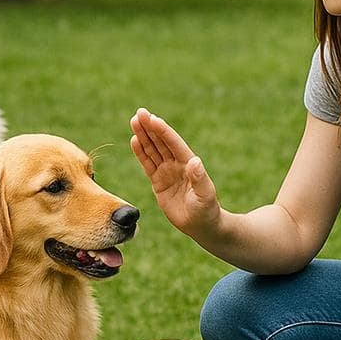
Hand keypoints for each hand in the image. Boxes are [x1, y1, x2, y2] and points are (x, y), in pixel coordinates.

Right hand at [130, 108, 223, 241]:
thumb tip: (195, 161)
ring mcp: (167, 171)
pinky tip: (134, 140)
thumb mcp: (205, 195)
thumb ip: (199, 179)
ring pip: (153, 150)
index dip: (163, 131)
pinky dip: (141, 152)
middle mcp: (177, 164)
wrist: (201, 225)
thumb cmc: (206, 211)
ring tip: (134, 121)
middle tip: (139, 113)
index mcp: (189, 164)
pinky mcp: (158, 181)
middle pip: (161, 142)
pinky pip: (148, 164)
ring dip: (144, 136)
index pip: (174, 144)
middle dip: (150, 127)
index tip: (153, 119)